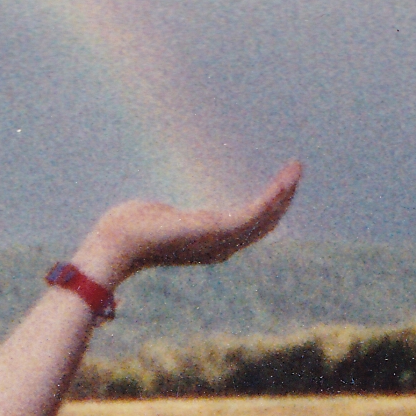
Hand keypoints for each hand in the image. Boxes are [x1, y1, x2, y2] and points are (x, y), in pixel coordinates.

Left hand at [76, 161, 302, 286]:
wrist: (118, 241)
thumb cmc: (129, 229)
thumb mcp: (158, 218)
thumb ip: (169, 217)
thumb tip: (160, 211)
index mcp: (210, 243)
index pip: (249, 227)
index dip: (268, 206)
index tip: (279, 185)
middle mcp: (221, 246)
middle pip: (264, 223)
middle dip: (283, 197)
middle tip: (296, 170)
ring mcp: (222, 240)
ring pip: (266, 217)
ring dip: (285, 192)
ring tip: (297, 169)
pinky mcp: (219, 231)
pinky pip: (257, 213)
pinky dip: (275, 195)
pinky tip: (285, 180)